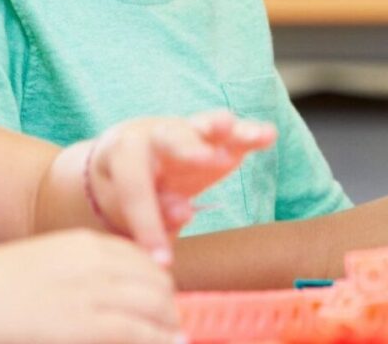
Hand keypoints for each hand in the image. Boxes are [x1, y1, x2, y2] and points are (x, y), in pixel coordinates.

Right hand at [0, 231, 179, 343]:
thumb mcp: (34, 269)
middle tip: (169, 331)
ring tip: (173, 342)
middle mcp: (92, 262)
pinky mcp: (82, 326)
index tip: (161, 309)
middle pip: (156, 282)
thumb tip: (95, 298)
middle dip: (167, 309)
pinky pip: (137, 332)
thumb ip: (70, 277)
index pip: (142, 260)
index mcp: (80, 244)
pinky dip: (158, 341)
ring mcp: (89, 293)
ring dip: (167, 328)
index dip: (157, 288)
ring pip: (155, 307)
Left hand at [85, 111, 275, 262]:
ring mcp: (186, 131)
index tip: (163, 262)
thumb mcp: (125, 211)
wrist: (125, 165)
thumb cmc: (122, 193)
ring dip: (220, 129)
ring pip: (203, 126)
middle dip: (187, 149)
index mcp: (121, 153)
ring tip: (233, 129)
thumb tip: (183, 211)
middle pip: (169, 138)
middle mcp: (154, 134)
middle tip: (205, 160)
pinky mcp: (215, 137)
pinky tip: (267, 135)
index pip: (135, 188)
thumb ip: (151, 215)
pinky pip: (232, 133)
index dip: (148, 225)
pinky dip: (249, 132)